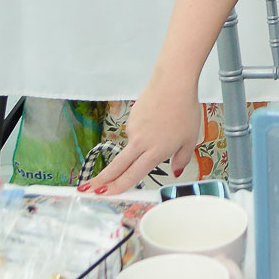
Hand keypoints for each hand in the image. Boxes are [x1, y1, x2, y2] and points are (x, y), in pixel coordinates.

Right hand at [85, 78, 201, 194]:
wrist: (172, 84)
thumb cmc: (185, 111)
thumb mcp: (190, 139)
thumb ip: (182, 158)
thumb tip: (176, 170)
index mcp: (154, 153)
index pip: (132, 175)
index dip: (117, 187)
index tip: (105, 194)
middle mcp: (140, 144)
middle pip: (117, 166)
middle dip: (101, 180)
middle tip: (88, 189)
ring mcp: (133, 130)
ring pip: (132, 146)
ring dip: (140, 145)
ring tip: (165, 127)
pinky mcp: (131, 117)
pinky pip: (136, 130)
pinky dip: (144, 129)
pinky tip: (158, 118)